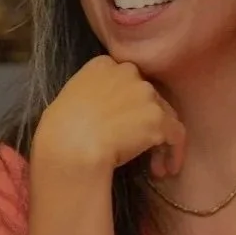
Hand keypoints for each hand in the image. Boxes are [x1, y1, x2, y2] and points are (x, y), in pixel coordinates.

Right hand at [33, 56, 184, 180]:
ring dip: (160, 140)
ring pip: (165, 115)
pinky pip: (176, 135)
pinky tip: (166, 169)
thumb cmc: (59, 129)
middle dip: (146, 121)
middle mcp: (128, 72)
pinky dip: (173, 153)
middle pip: (148, 96)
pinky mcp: (158, 118)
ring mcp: (145, 93)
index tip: (124, 123)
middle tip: (140, 145)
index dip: (129, 103)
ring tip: (155, 166)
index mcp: (102, 65)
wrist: (70, 145)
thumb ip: (91, 95)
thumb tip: (101, 112)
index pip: (126, 80)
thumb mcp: (70, 98)